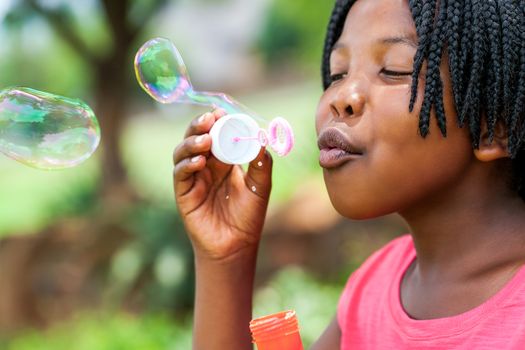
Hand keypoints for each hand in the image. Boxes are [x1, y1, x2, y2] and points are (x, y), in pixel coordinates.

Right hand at [173, 109, 272, 260]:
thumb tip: (261, 139)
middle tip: (209, 118)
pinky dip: (187, 164)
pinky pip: (180, 173)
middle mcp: (206, 166)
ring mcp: (193, 178)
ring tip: (205, 140)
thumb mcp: (260, 186)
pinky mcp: (183, 193)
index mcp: (224, 161)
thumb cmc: (248, 216)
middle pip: (196, 137)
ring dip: (192, 142)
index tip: (221, 112)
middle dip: (200, 125)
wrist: (236, 245)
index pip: (217, 134)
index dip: (217, 122)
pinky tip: (200, 161)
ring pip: (183, 152)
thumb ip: (261, 163)